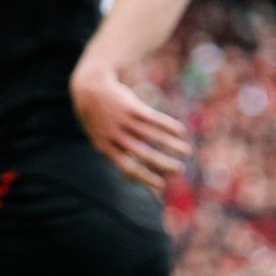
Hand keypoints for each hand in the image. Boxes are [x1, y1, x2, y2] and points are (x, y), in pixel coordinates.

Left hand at [71, 64, 190, 190]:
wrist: (88, 89)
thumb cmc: (98, 121)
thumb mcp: (100, 140)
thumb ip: (116, 157)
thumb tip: (129, 180)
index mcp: (105, 148)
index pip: (128, 167)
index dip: (146, 178)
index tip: (162, 186)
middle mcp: (115, 135)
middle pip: (144, 153)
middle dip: (164, 163)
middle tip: (180, 170)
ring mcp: (124, 120)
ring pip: (152, 136)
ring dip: (172, 145)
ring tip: (187, 152)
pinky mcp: (132, 106)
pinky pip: (154, 118)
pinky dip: (169, 125)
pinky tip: (181, 132)